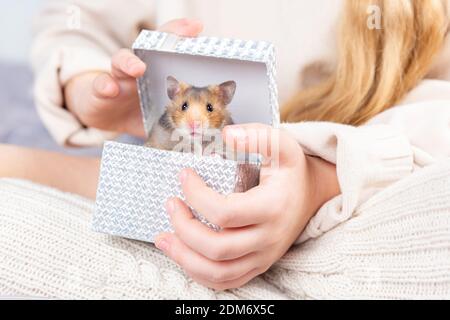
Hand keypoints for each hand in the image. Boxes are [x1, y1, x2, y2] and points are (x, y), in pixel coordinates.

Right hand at [64, 19, 203, 136]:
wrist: (107, 116)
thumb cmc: (140, 110)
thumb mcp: (164, 111)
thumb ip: (185, 114)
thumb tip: (213, 124)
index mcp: (156, 71)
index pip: (168, 49)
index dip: (180, 35)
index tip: (196, 28)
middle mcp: (138, 68)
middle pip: (146, 47)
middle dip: (159, 42)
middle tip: (171, 43)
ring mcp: (118, 78)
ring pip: (121, 61)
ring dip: (129, 62)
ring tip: (138, 68)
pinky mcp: (100, 93)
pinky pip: (100, 86)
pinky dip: (104, 86)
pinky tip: (110, 90)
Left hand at [155, 124, 339, 289]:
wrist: (311, 194)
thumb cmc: (291, 170)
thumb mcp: (281, 145)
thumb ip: (257, 135)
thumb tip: (226, 135)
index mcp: (272, 208)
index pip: (225, 213)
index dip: (196, 196)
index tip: (184, 176)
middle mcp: (268, 238)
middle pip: (217, 248)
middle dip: (184, 227)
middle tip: (171, 204)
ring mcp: (263, 256)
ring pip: (218, 272)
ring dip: (184, 257)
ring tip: (163, 237)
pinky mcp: (257, 265)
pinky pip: (225, 281)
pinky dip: (198, 272)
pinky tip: (183, 254)